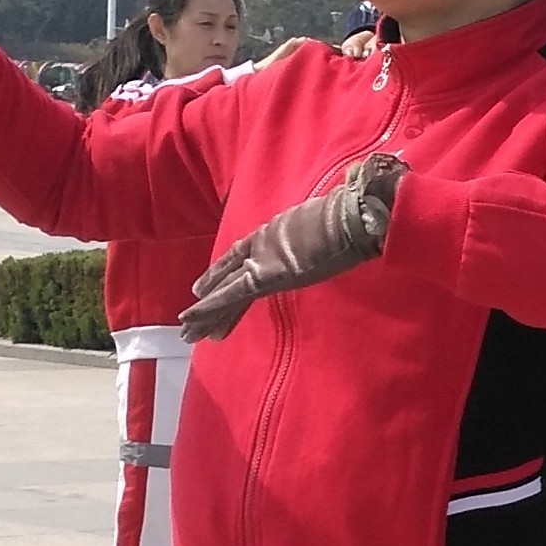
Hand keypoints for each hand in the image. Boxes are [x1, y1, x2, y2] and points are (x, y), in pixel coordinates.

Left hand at [182, 154, 405, 339]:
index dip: (228, 275)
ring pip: (226, 289)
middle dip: (214, 299)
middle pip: (232, 276)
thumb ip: (331, 230)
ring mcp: (262, 258)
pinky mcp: (264, 275)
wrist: (355, 216)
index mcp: (279, 233)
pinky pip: (231, 296)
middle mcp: (264, 245)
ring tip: (188, 330)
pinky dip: (211, 307)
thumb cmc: (357, 216)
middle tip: (192, 320)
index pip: (247, 258)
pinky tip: (193, 317)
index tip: (212, 289)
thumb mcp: (338, 224)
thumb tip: (350, 228)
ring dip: (207, 311)